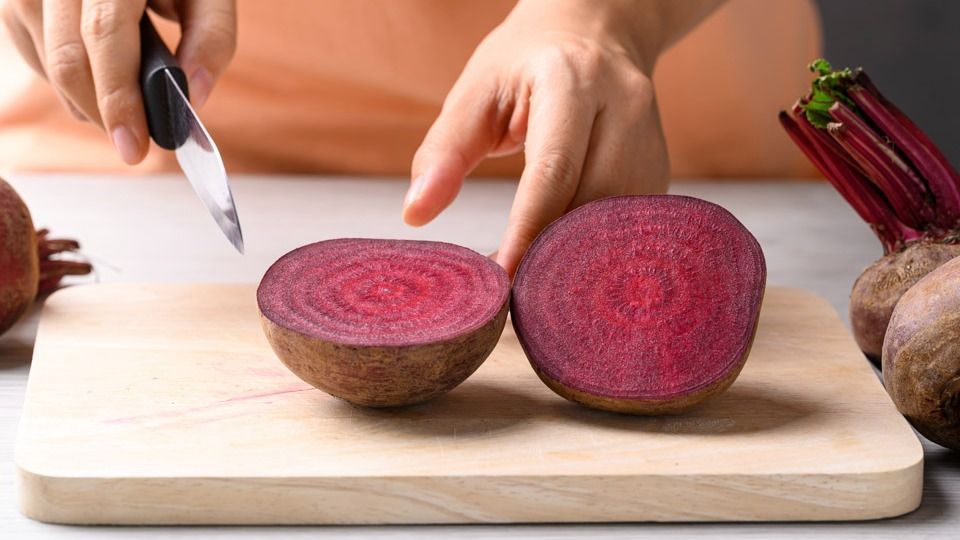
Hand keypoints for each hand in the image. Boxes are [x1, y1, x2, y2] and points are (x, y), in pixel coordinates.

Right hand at [2, 0, 235, 163]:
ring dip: (88, 102)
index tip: (136, 146)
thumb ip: (212, 39)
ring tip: (128, 105)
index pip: (105, 34)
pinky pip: (37, 60)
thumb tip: (193, 95)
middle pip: (69, 60)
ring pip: (49, 66)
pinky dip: (70, 84)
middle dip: (104, 115)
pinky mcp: (16, 2)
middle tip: (137, 146)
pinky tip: (101, 78)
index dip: (118, 97)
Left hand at [404, 0, 693, 276]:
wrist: (595, 27)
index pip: (553, 170)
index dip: (527, 231)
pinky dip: (597, 250)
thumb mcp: (476, 90)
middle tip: (513, 292)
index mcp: (570, 82)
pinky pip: (630, 223)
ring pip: (618, 220)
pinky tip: (566, 264)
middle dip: (552, 254)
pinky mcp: (660, 166)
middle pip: (592, 202)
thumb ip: (445, 151)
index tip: (501, 276)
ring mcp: (651, 138)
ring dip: (578, 259)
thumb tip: (414, 214)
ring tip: (536, 282)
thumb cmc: (524, 61)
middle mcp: (623, 107)